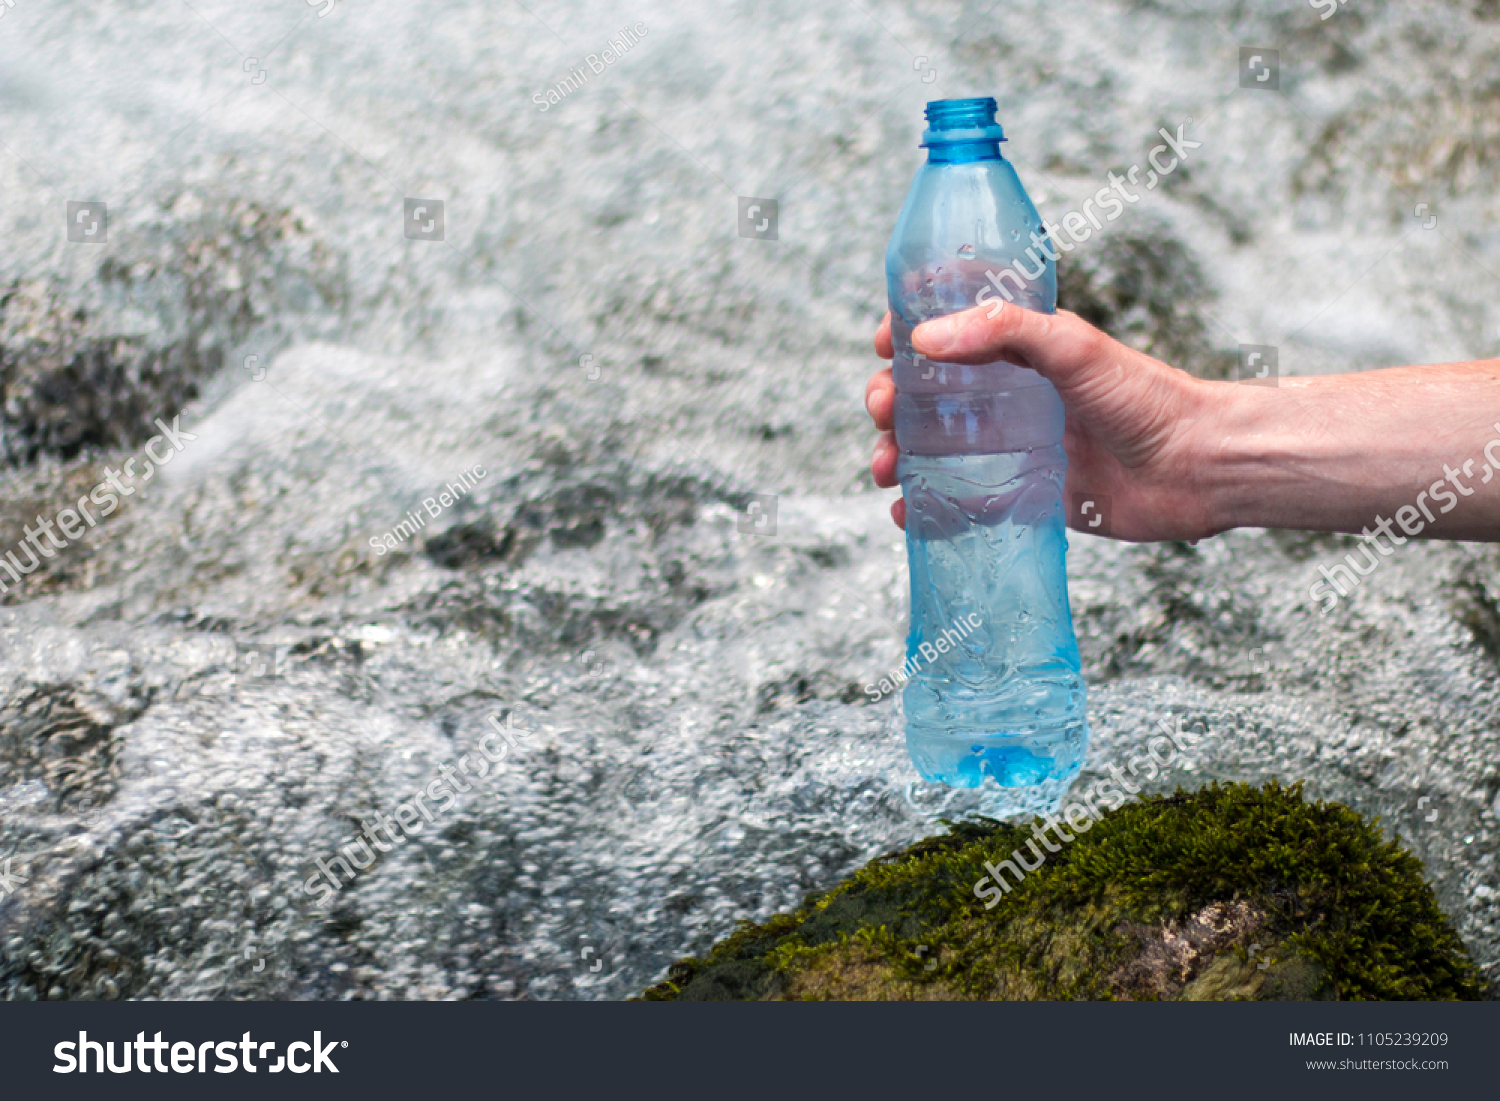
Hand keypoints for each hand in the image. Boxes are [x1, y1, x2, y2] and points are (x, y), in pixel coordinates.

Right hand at [867, 302, 1222, 540]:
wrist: (1199, 467)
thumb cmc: (1147, 397)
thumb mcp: (1073, 346)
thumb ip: (1003, 330)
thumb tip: (926, 337)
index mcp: (1022, 350)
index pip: (949, 330)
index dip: (908, 334)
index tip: (885, 344)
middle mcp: (1012, 397)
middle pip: (929, 394)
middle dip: (891, 400)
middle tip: (882, 411)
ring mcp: (1015, 448)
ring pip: (936, 449)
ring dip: (898, 454)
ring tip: (885, 468)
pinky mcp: (1026, 497)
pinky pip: (964, 503)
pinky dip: (927, 509)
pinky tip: (907, 514)